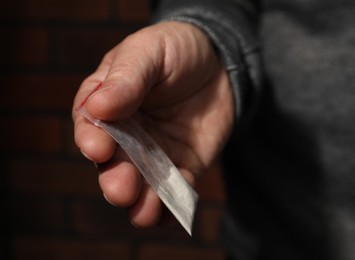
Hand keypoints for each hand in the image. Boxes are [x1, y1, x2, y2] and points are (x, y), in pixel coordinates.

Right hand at [73, 21, 233, 227]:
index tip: (98, 147)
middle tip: (121, 188)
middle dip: (115, 180)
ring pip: (142, 185)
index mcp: (107, 105)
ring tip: (144, 212)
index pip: (91, 126)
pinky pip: (175, 191)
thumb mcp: (149, 50)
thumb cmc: (176, 50)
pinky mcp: (181, 167)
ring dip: (140, 202)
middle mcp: (126, 135)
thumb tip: (98, 107)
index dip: (91, 139)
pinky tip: (170, 217)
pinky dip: (171, 207)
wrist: (218, 63)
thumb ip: (127, 77)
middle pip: (114, 164)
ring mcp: (153, 155)